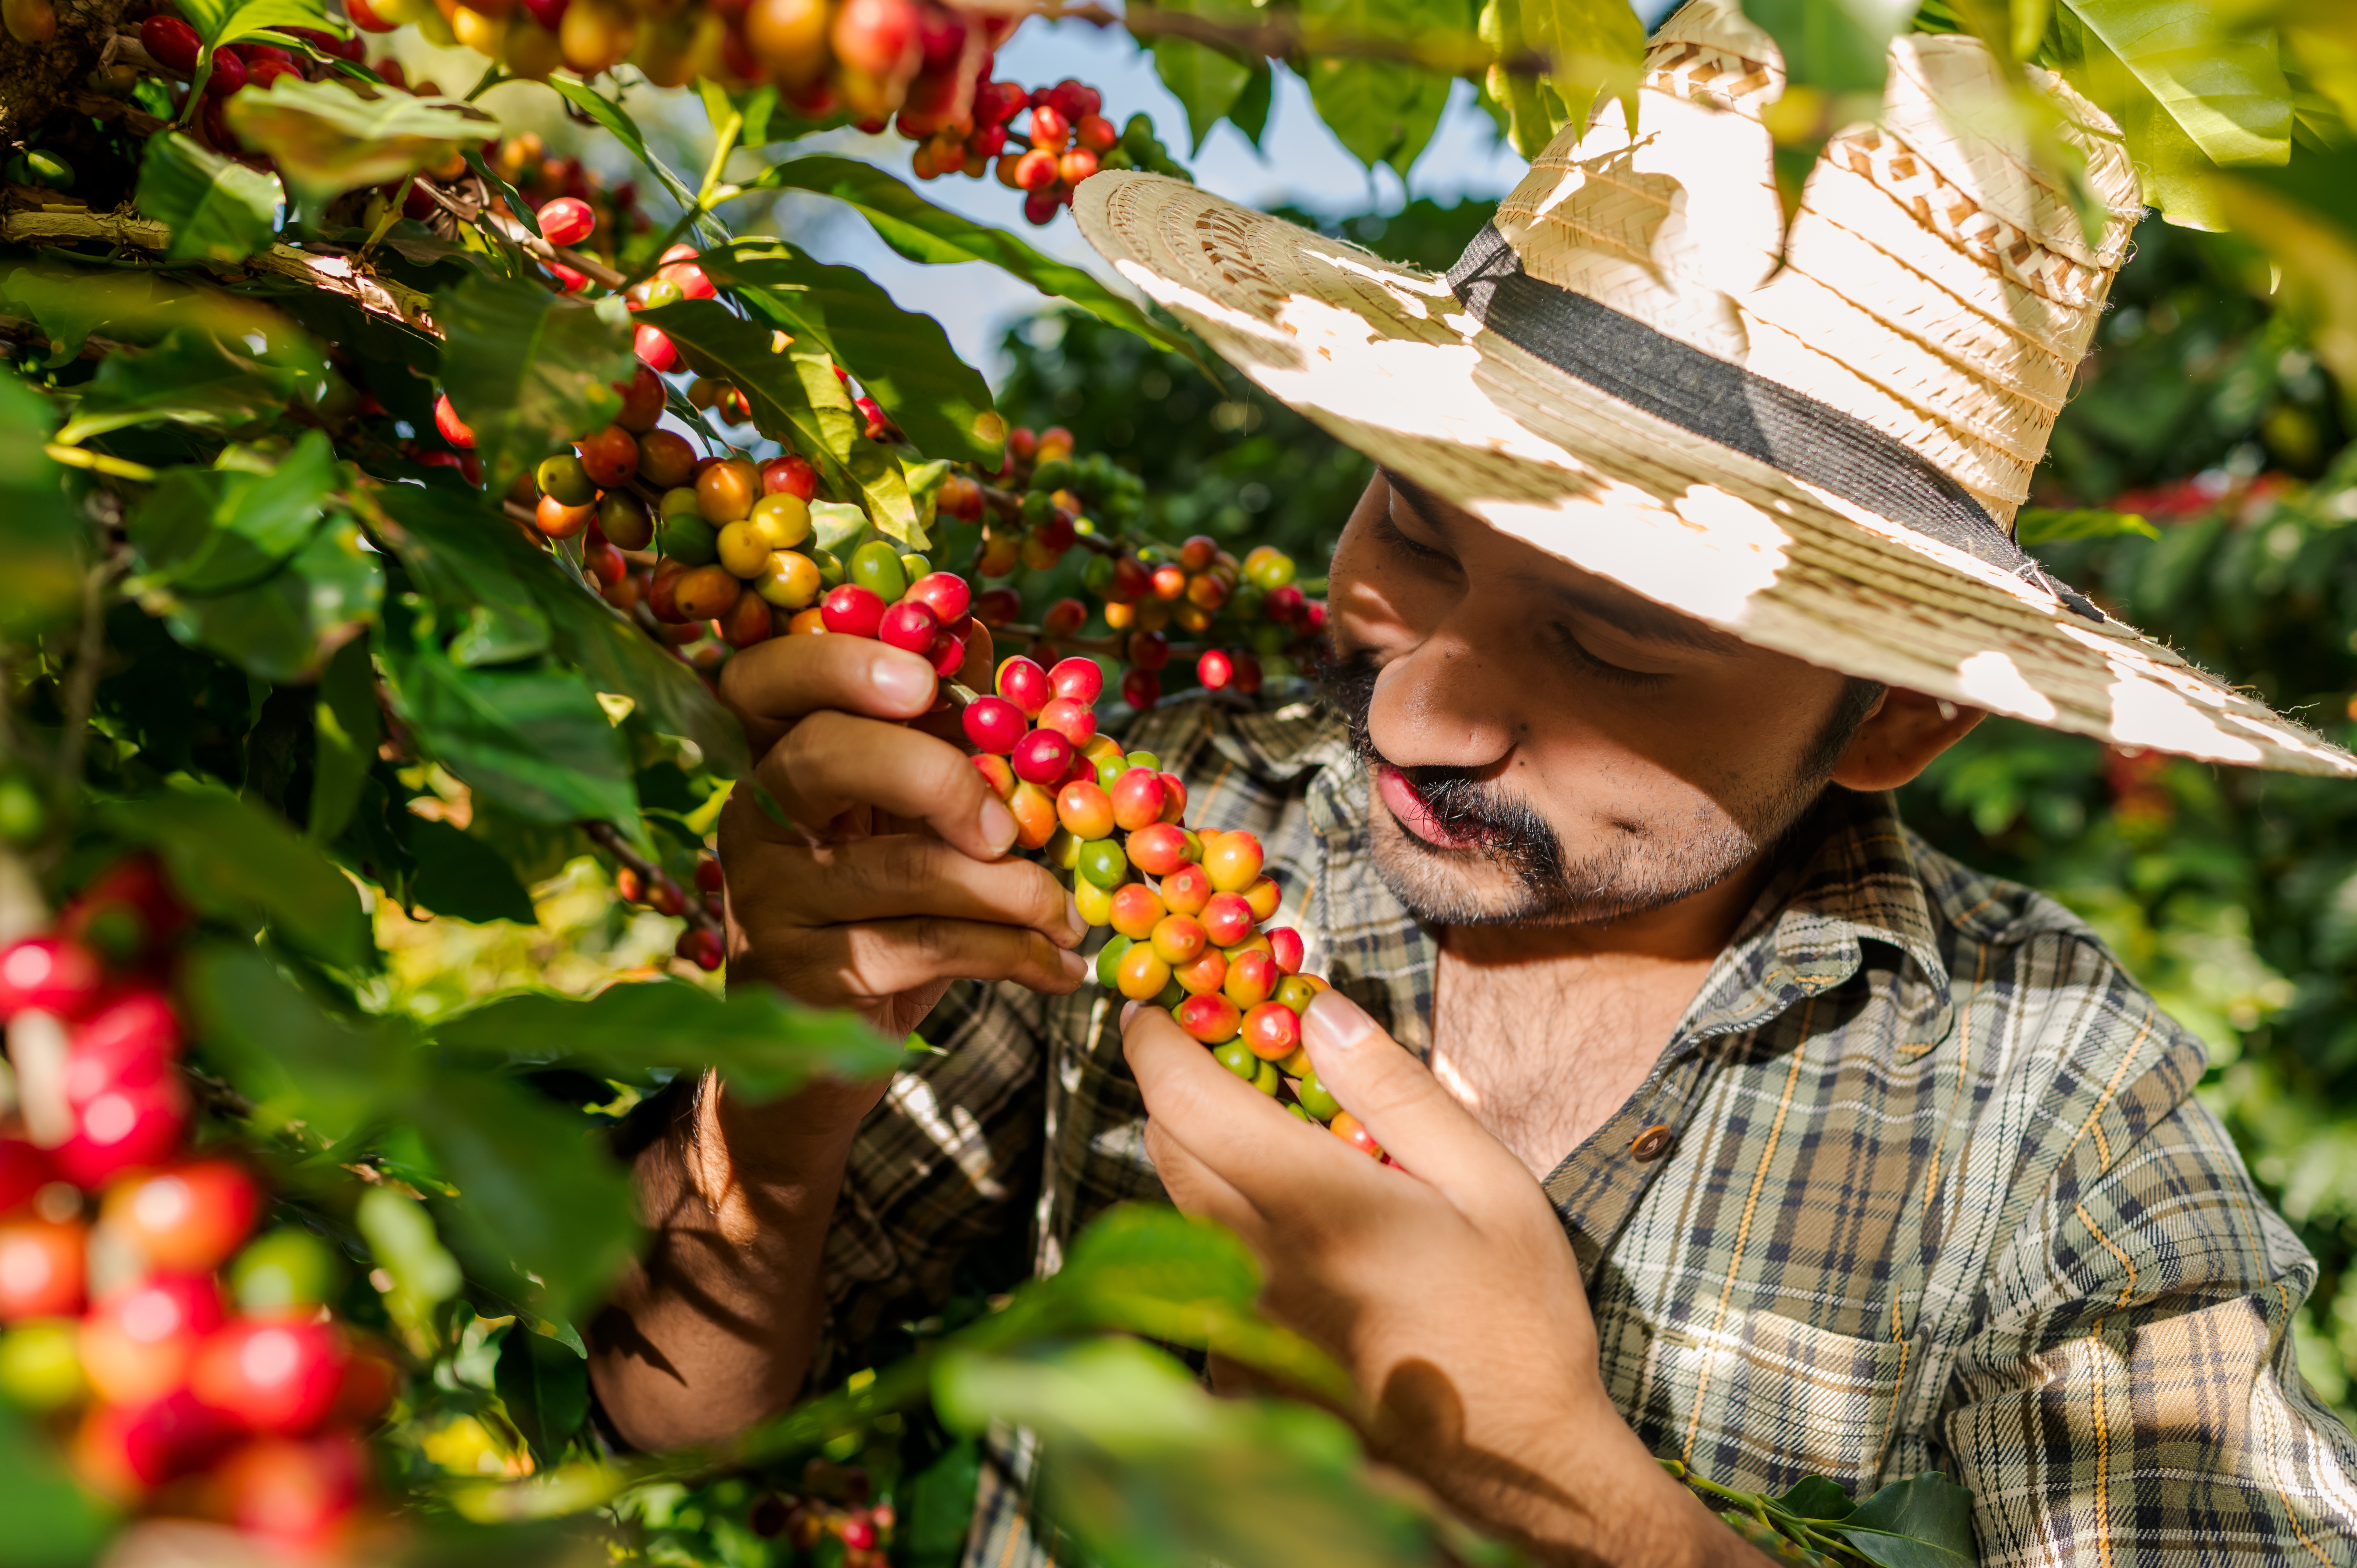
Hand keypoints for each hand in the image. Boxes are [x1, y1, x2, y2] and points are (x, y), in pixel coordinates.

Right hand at [717, 625, 1088, 1051]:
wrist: (821, 1050)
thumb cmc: (879, 904)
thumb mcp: (906, 813)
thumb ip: (936, 728)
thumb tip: (975, 633)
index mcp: (773, 755)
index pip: (766, 680)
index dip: (838, 662)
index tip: (925, 676)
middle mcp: (753, 818)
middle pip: (823, 756)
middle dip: (935, 771)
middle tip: (1010, 822)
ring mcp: (768, 898)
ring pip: (899, 868)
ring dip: (1010, 890)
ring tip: (1070, 915)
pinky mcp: (805, 974)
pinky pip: (926, 945)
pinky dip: (1012, 953)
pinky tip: (1059, 966)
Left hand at [1123, 992, 1743, 1566]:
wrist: (1521, 1470)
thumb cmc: (1517, 1319)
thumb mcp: (1487, 1184)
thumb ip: (1395, 1091)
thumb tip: (1319, 1011)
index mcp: (1311, 1207)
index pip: (1184, 1100)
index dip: (1156, 1040)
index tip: (1155, 1008)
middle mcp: (1253, 1266)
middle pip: (1167, 1149)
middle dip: (1180, 1093)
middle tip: (1228, 1064)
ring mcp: (1238, 1328)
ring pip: (1181, 1212)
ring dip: (1206, 1166)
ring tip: (1277, 1155)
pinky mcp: (1237, 1375)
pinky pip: (1208, 1279)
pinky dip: (1235, 1243)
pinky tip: (1307, 1254)